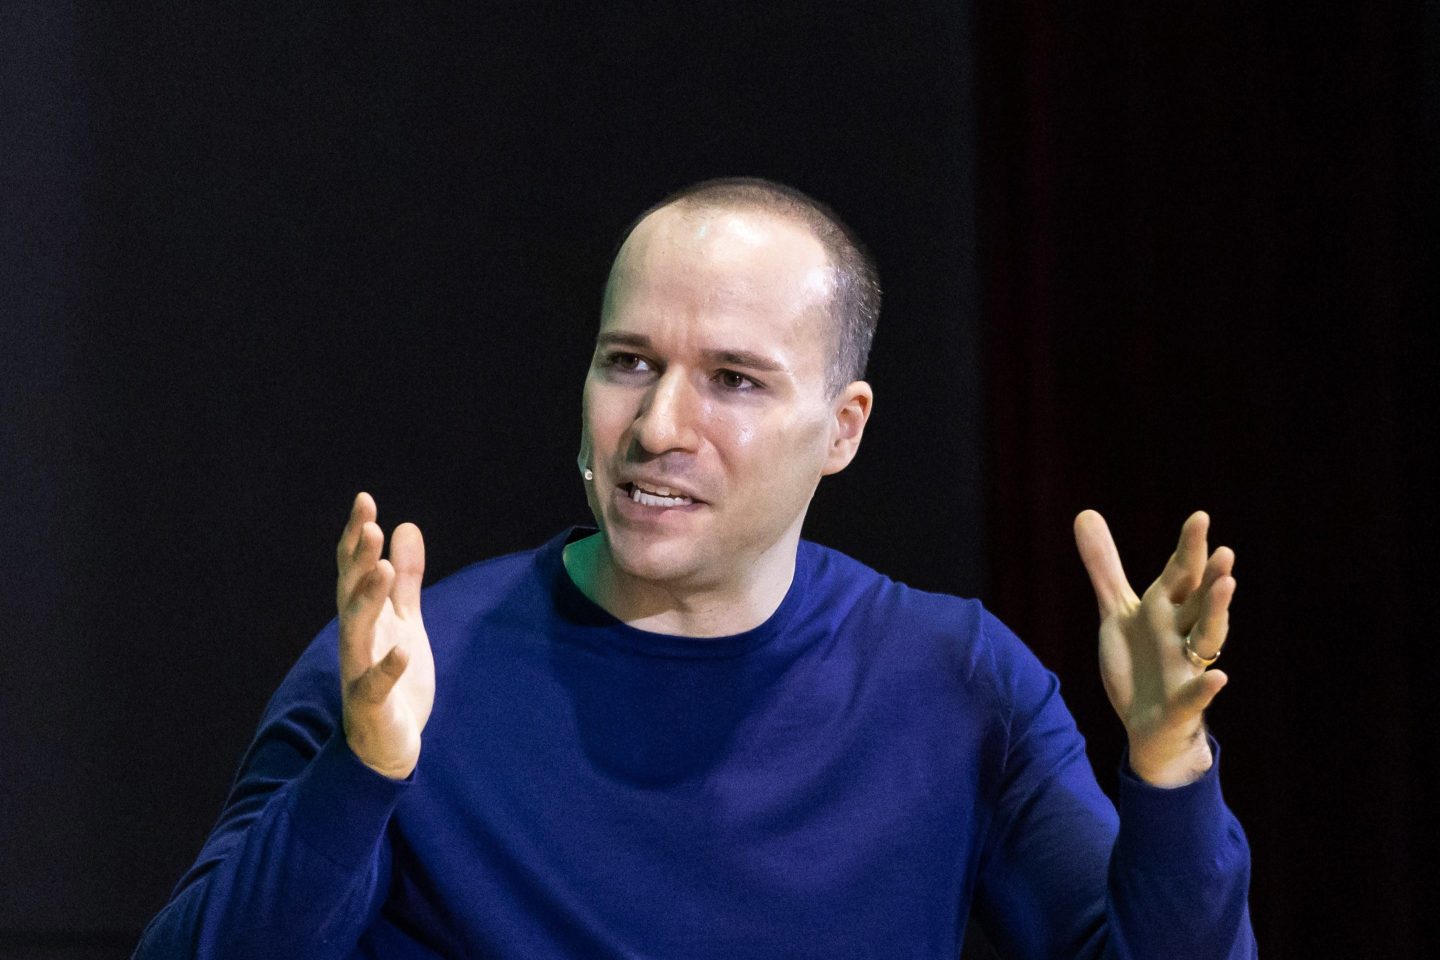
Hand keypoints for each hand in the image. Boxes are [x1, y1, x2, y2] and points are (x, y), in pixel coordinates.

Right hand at [336, 492, 434, 778]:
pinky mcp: (371, 706)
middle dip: (358, 561)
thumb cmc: (393, 681)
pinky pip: (376, 685)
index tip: (365, 500)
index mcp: (364, 619)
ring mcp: (359, 672)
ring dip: (367, 602)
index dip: (357, 537)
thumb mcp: (404, 622)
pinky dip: (388, 668)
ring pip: (356, 633)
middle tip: (369, 526)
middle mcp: (355, 641)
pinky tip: (404, 650)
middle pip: (350, 594)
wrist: (386, 747)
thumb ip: (406, 580)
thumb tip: (404, 525)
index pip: (355, 571)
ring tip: (383, 570)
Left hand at [1074, 510, 1234, 787]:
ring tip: (1228, 585)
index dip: (1189, 547)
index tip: (1200, 517)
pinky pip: (1195, 695)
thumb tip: (1085, 512)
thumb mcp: (1117, 612)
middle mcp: (1180, 632)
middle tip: (1224, 551)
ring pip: (1206, 637)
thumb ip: (1105, 567)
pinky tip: (1219, 678)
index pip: (1180, 573)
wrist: (1148, 724)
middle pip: (1199, 600)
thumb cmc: (1140, 662)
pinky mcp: (1181, 703)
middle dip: (1210, 577)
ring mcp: (1184, 666)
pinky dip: (1205, 687)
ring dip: (1216, 613)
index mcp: (1164, 609)